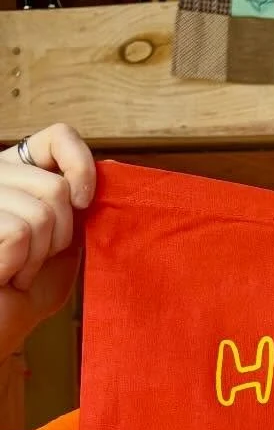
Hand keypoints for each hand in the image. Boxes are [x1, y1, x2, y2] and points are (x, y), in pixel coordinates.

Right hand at [0, 126, 94, 355]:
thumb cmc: (23, 293)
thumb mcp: (63, 247)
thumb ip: (78, 214)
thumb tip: (107, 185)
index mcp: (17, 174)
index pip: (57, 136)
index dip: (80, 163)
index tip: (85, 201)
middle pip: (56, 187)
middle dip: (61, 235)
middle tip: (36, 259)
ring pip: (42, 212)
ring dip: (40, 254)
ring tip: (19, 269)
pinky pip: (21, 232)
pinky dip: (23, 262)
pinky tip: (7, 275)